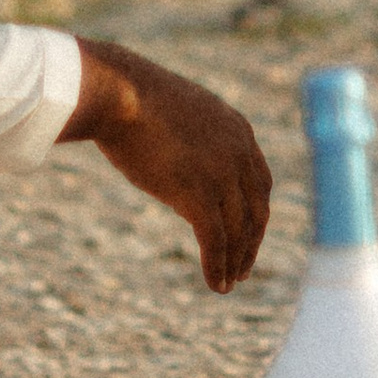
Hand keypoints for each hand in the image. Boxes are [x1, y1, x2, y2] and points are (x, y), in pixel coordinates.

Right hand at [61, 40, 271, 292]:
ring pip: (238, 230)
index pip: (260, 182)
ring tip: (229, 283)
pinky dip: (218, 267)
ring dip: (236, 261)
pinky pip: (216, 241)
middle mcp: (238, 153)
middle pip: (256, 209)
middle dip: (251, 242)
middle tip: (244, 268)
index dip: (255, 214)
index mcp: (238, 131)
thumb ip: (194, 144)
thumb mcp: (178, 118)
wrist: (117, 92)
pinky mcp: (198, 194)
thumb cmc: (133, 101)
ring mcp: (221, 174)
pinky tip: (216, 285)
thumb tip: (185, 170)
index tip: (248, 235)